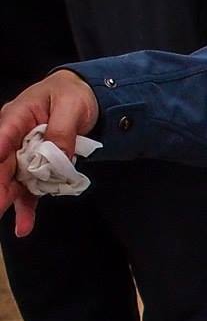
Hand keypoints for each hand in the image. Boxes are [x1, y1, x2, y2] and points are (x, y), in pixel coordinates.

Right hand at [0, 69, 100, 236]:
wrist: (84, 96)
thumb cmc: (72, 95)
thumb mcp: (71, 107)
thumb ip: (62, 131)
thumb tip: (57, 155)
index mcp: (16, 117)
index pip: (2, 137)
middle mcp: (12, 138)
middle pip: (2, 165)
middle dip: (0, 187)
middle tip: (0, 205)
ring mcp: (22, 154)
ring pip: (12, 181)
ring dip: (11, 201)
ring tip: (18, 224)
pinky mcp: (35, 167)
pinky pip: (28, 188)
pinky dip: (27, 206)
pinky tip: (24, 226)